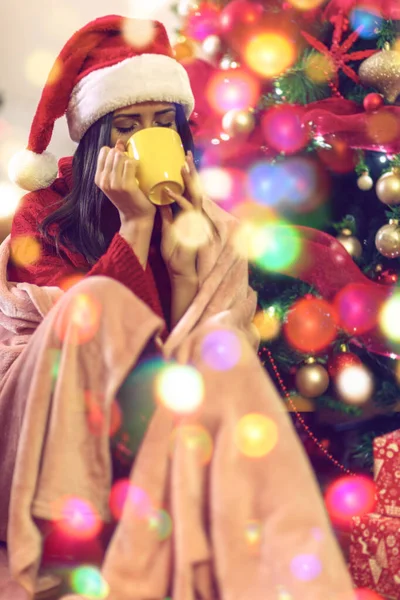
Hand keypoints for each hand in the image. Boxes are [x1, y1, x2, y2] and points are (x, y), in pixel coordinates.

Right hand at [94, 139, 155, 223]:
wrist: (136, 217)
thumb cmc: (129, 198)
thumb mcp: (117, 180)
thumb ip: (116, 162)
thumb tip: (120, 142)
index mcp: (99, 178)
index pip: (104, 151)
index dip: (114, 151)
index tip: (123, 159)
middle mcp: (104, 180)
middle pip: (113, 152)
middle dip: (123, 154)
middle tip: (131, 166)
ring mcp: (114, 183)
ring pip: (120, 156)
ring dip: (130, 159)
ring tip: (135, 170)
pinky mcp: (126, 186)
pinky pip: (130, 163)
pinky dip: (136, 163)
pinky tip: (139, 171)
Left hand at [159, 151, 211, 280]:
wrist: (179, 268)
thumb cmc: (174, 250)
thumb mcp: (167, 228)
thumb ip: (166, 213)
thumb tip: (160, 199)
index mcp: (187, 213)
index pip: (189, 191)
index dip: (187, 176)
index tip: (183, 160)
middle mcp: (193, 215)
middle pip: (195, 189)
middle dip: (191, 173)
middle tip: (186, 156)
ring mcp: (194, 221)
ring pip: (194, 196)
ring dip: (188, 182)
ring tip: (182, 167)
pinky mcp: (192, 228)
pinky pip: (186, 212)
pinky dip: (179, 201)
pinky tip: (170, 193)